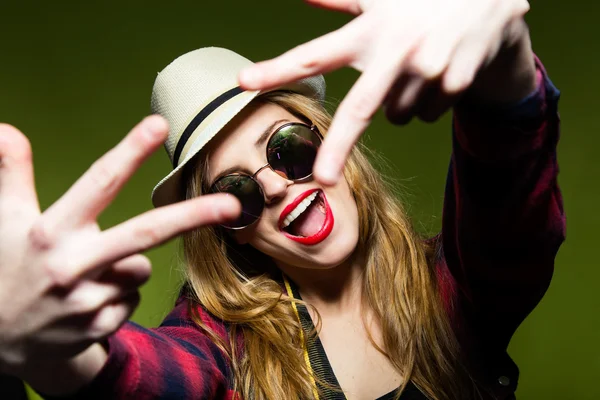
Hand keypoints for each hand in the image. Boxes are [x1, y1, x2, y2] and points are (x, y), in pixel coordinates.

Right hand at [0, 117, 239, 378]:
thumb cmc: (7, 266)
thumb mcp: (5, 218)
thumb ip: (11, 173)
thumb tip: (6, 128)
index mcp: (51, 231)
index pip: (98, 183)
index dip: (129, 151)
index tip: (157, 124)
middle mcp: (72, 266)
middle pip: (146, 233)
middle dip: (194, 216)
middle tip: (233, 204)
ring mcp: (87, 301)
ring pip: (140, 269)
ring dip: (123, 266)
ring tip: (83, 276)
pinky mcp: (99, 326)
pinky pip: (133, 298)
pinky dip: (118, 295)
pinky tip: (86, 302)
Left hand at [239, 0, 532, 184]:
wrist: (490, 2)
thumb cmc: (424, 1)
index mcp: (371, 31)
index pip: (316, 53)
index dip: (278, 68)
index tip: (244, 82)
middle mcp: (396, 52)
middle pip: (361, 108)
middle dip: (339, 148)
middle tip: (323, 180)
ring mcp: (429, 69)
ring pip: (398, 113)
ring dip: (402, 98)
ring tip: (418, 64)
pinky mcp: (458, 84)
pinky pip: (428, 113)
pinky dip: (429, 100)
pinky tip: (441, 72)